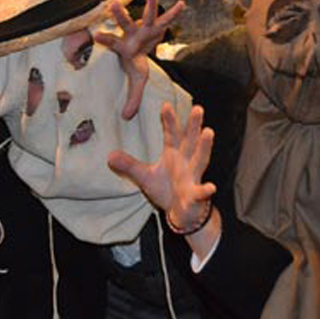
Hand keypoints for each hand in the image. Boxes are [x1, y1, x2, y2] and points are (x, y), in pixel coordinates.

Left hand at [95, 0, 184, 118]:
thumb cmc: (135, 64)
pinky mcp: (157, 26)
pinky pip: (168, 19)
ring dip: (151, 5)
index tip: (95, 34)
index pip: (112, 43)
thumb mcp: (136, 80)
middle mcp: (132, 35)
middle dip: (121, 15)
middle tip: (114, 3)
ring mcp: (144, 28)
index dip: (105, 39)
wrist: (142, 49)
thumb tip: (126, 118)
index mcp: (124, 47)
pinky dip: (175, 13)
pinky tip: (183, 4)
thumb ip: (132, 97)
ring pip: (147, 16)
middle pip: (125, 24)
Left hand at [107, 103, 214, 228]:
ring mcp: (192, 178)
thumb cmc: (166, 190)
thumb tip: (109, 156)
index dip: (169, 121)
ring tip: (208, 132)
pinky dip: (205, 190)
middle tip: (197, 108)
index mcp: (174, 155)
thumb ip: (130, 165)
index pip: (171, 135)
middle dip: (194, 126)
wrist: (182, 213)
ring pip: (200, 160)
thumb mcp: (144, 176)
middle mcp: (186, 162)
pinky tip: (211, 187)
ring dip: (204, 147)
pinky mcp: (195, 195)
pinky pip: (201, 193)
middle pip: (190, 141)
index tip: (166, 105)